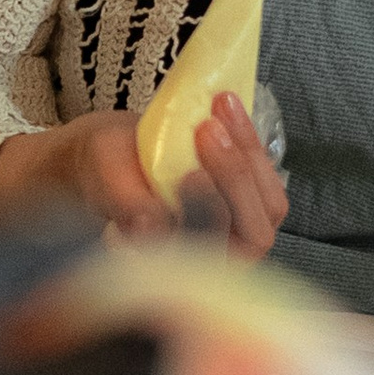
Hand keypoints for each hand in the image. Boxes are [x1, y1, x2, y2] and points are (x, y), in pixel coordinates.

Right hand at [0, 102, 288, 261]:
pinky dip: (251, 140)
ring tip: (218, 106)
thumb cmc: (106, 173)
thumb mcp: (105, 180)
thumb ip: (126, 205)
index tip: (191, 174)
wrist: (114, 157)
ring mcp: (238, 236)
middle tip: (205, 129)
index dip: (206, 218)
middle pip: (252, 236)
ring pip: (268, 208)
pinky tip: (225, 104)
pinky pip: (267, 183)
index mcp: (174, 270)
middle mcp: (214, 262)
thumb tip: (151, 228)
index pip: (207, 255)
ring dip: (247, 152)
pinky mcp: (251, 207)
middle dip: (233, 178)